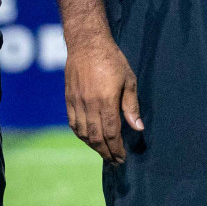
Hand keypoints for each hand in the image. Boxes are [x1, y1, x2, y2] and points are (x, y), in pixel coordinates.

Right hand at [65, 35, 143, 163]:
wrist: (87, 44)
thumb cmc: (112, 60)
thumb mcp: (129, 80)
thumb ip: (131, 106)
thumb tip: (138, 127)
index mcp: (106, 101)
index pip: (111, 133)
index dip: (117, 148)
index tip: (122, 158)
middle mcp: (89, 105)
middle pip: (97, 137)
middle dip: (106, 152)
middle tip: (115, 161)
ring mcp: (77, 103)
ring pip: (84, 133)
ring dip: (94, 147)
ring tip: (104, 153)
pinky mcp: (69, 100)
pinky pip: (74, 124)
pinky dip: (81, 135)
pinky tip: (89, 139)